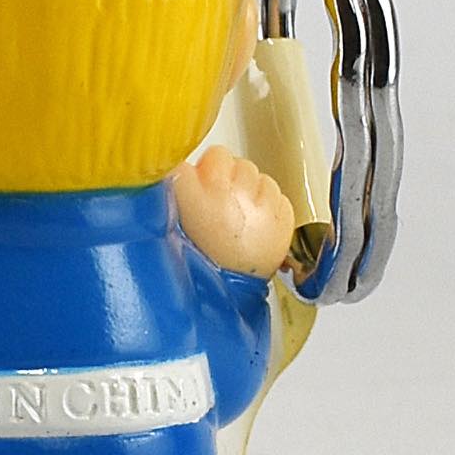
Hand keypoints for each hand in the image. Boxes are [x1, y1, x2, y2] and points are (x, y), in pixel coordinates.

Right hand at [173, 145, 294, 276]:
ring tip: (237, 215)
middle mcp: (224, 193)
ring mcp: (257, 203)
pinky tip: (254, 222)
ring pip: (252, 171)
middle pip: (221, 157)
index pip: (185, 158)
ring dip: (245, 186)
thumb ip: (171, 192)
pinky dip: (267, 202)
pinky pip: (274, 190)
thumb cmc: (201, 264)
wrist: (233, 297)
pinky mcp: (282, 213)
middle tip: (215, 202)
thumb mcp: (172, 226)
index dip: (189, 173)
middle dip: (219, 174)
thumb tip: (172, 166)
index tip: (189, 185)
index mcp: (188, 196)